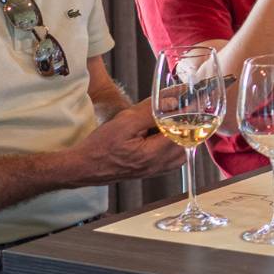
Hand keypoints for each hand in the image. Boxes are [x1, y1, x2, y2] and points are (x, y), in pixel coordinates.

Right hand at [68, 100, 182, 183]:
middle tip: (176, 112)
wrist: (84, 166)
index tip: (189, 104)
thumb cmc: (100, 146)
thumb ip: (151, 112)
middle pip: (187, 143)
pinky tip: (160, 136)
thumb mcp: (124, 121)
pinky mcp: (152, 170)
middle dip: (184, 126)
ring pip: (182, 151)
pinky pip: (172, 158)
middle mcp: (159, 165)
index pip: (184, 133)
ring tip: (167, 124)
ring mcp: (156, 170)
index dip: (187, 116)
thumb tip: (172, 103)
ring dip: (179, 136)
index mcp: (154, 154)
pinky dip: (172, 145)